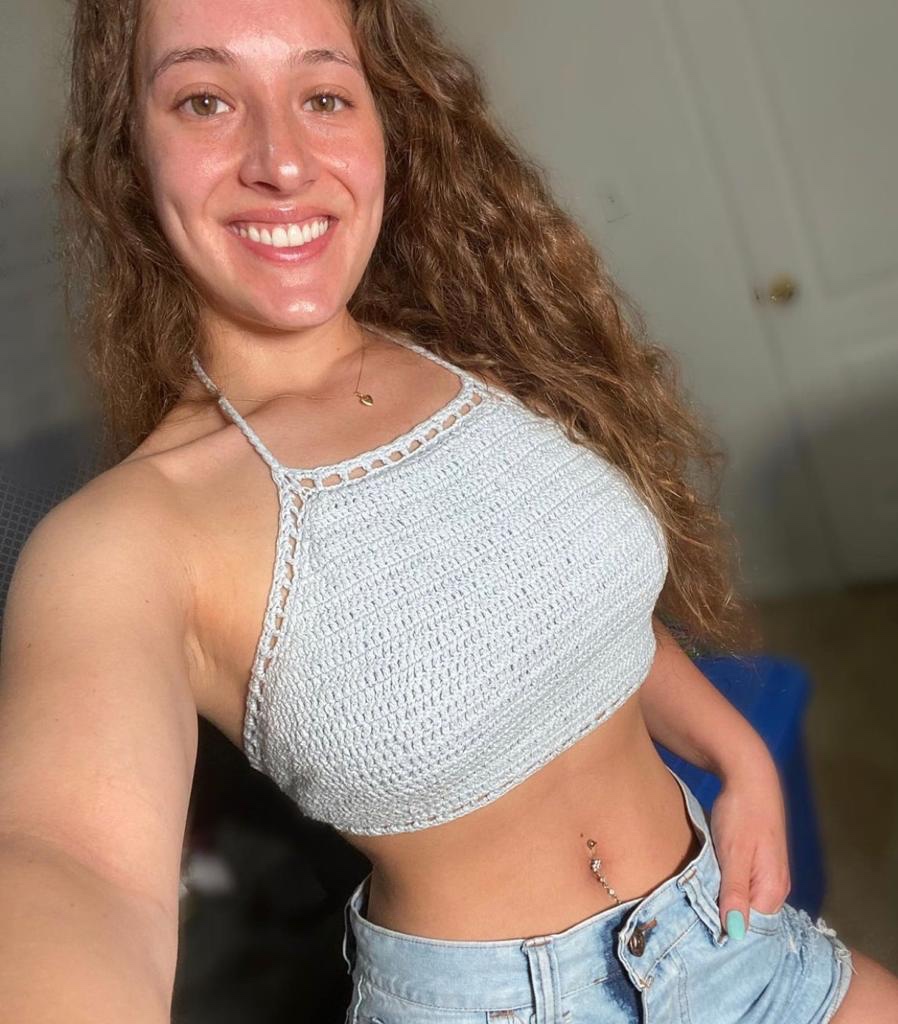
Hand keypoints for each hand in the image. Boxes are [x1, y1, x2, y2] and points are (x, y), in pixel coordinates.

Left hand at [708, 756, 791, 939]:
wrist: (749, 776)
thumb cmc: (742, 813)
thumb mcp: (733, 854)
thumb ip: (735, 894)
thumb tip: (736, 932)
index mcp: (773, 890)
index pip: (751, 929)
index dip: (726, 931)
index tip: (698, 931)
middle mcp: (775, 887)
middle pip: (748, 917)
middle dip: (723, 918)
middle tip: (691, 917)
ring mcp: (767, 874)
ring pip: (742, 901)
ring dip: (720, 902)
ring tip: (695, 903)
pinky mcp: (756, 862)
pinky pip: (740, 886)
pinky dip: (723, 888)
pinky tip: (706, 885)